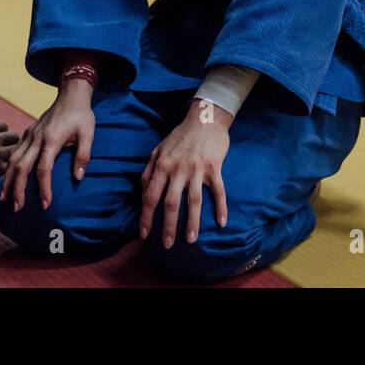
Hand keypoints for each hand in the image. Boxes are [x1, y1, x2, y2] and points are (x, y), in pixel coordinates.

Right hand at [0, 79, 94, 210]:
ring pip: (12, 160)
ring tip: (3, 198)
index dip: (44, 188)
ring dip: (7, 180)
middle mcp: (36, 139)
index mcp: (51, 140)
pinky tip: (6, 179)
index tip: (45, 204)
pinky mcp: (27, 134)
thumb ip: (83, 156)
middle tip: (17, 208)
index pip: (44, 169)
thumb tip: (78, 178)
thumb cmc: (81, 116)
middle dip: (17, 189)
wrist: (71, 95)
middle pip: (21, 167)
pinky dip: (7, 167)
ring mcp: (29, 136)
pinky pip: (13, 152)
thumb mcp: (88, 134)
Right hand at [0, 123, 20, 191]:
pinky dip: (6, 168)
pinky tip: (0, 171)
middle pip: (14, 136)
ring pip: (15, 150)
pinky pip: (10, 164)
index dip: (3, 134)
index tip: (0, 141)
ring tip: (2, 162)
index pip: (4, 125)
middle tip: (5, 151)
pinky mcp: (0, 168)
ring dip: (10, 155)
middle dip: (10, 143)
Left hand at [140, 100, 231, 248]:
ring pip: (193, 201)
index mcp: (161, 165)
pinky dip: (221, 207)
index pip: (150, 196)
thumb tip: (142, 193)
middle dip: (168, 226)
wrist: (204, 119)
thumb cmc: (180, 136)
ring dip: (192, 223)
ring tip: (190, 240)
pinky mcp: (214, 168)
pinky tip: (222, 222)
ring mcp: (197, 169)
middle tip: (167, 245)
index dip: (146, 217)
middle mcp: (178, 169)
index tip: (144, 234)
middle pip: (171, 203)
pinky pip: (218, 191)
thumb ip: (148, 171)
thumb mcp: (158, 150)